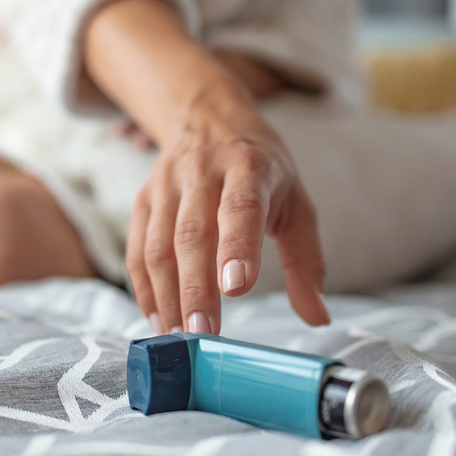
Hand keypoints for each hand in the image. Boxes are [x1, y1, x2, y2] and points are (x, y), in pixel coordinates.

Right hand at [125, 92, 328, 334]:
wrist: (209, 119)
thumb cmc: (261, 170)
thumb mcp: (296, 203)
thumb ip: (305, 261)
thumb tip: (318, 316)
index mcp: (249, 167)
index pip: (241, 206)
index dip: (237, 245)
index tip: (236, 287)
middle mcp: (203, 171)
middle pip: (193, 234)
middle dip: (195, 287)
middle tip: (202, 332)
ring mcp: (167, 185)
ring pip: (159, 245)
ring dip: (167, 295)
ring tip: (180, 335)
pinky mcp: (143, 200)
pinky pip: (137, 249)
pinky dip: (144, 288)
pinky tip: (158, 318)